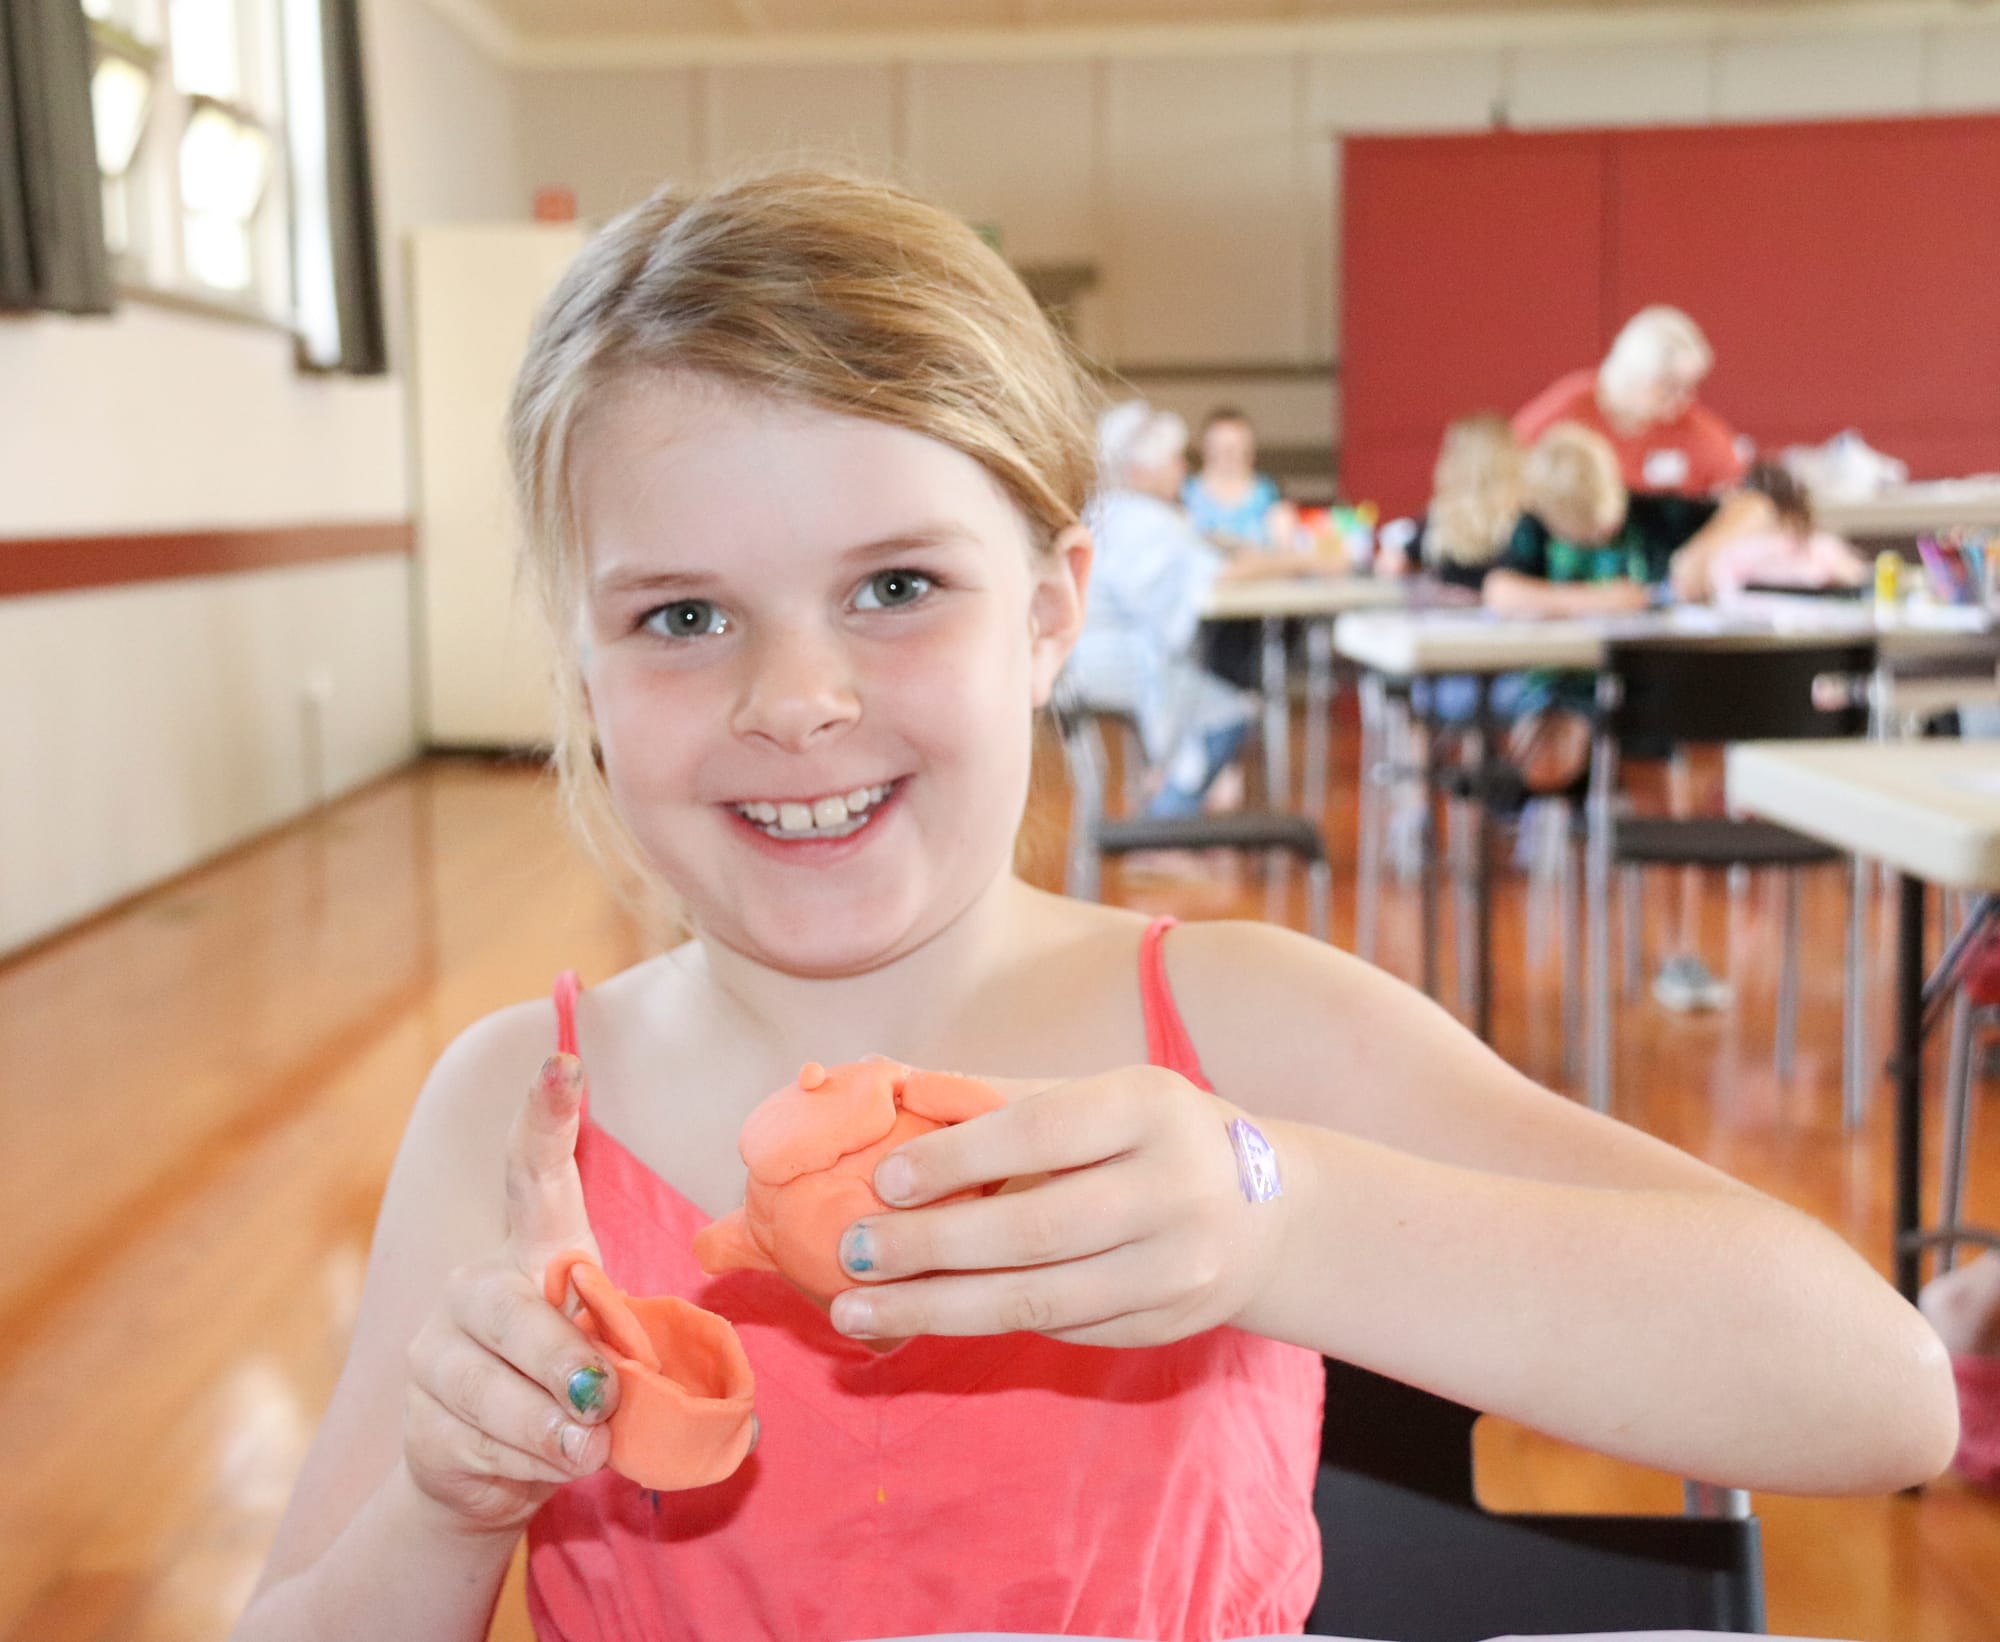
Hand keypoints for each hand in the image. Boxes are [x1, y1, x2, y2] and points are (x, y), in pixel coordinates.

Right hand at [401, 1053, 618, 1534]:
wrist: (493, 1472)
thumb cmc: (574, 1392)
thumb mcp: (619, 1360)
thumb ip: (633, 1361)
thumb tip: (655, 1401)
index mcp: (537, 1251)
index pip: (535, 1170)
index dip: (547, 1115)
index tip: (565, 1065)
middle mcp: (475, 1288)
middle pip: (505, 1307)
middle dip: (557, 1358)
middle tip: (600, 1399)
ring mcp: (436, 1352)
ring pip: (486, 1387)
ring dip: (545, 1428)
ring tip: (586, 1449)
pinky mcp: (419, 1419)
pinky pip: (475, 1442)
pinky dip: (524, 1465)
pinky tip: (545, 1466)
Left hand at [826, 1067, 1291, 1348]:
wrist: (1270, 1210)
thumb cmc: (1151, 1135)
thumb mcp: (1098, 1093)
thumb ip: (999, 1097)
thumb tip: (892, 1086)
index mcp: (1150, 1108)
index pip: (1040, 1133)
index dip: (957, 1159)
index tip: (884, 1182)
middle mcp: (1173, 1191)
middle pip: (1034, 1231)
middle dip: (929, 1246)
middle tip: (851, 1252)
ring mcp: (1175, 1270)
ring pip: (1038, 1301)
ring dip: (936, 1307)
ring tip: (856, 1309)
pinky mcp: (1163, 1326)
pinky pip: (1058, 1331)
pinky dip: (982, 1323)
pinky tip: (923, 1317)